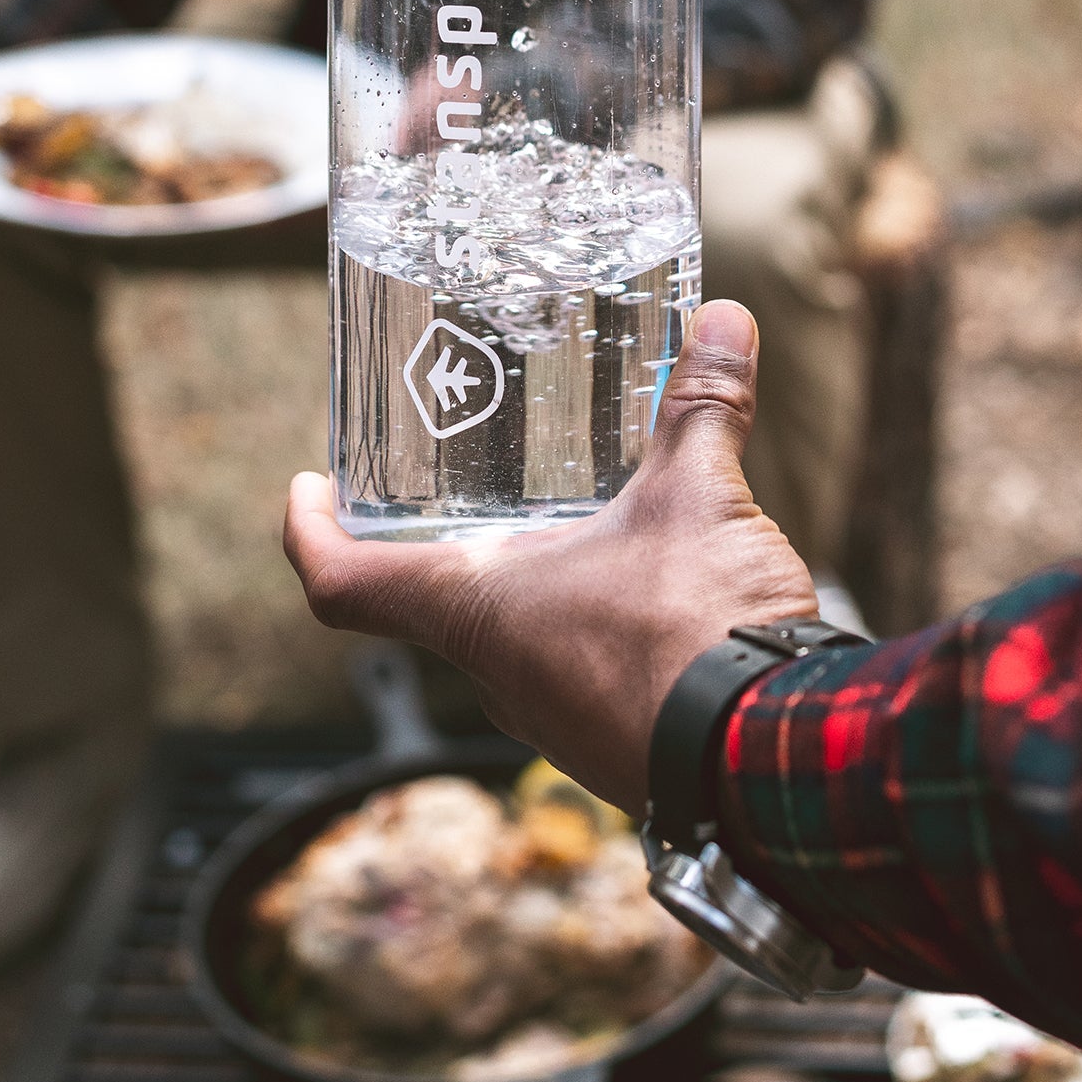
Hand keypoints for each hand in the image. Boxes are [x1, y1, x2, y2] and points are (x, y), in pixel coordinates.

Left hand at [285, 302, 814, 811]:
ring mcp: (554, 721)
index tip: (307, 488)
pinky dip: (584, 623)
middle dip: (446, 543)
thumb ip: (703, 404)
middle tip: (464, 476)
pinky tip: (637, 582)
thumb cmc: (698, 632)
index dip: (308, 533)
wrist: (774, 763)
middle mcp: (499, 676)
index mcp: (477, 614)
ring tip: (562, 517)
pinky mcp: (613, 742)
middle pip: (430, 603)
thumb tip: (723, 319)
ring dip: (526, 585)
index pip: (344, 585)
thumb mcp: (698, 496)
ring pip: (509, 640)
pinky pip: (572, 674)